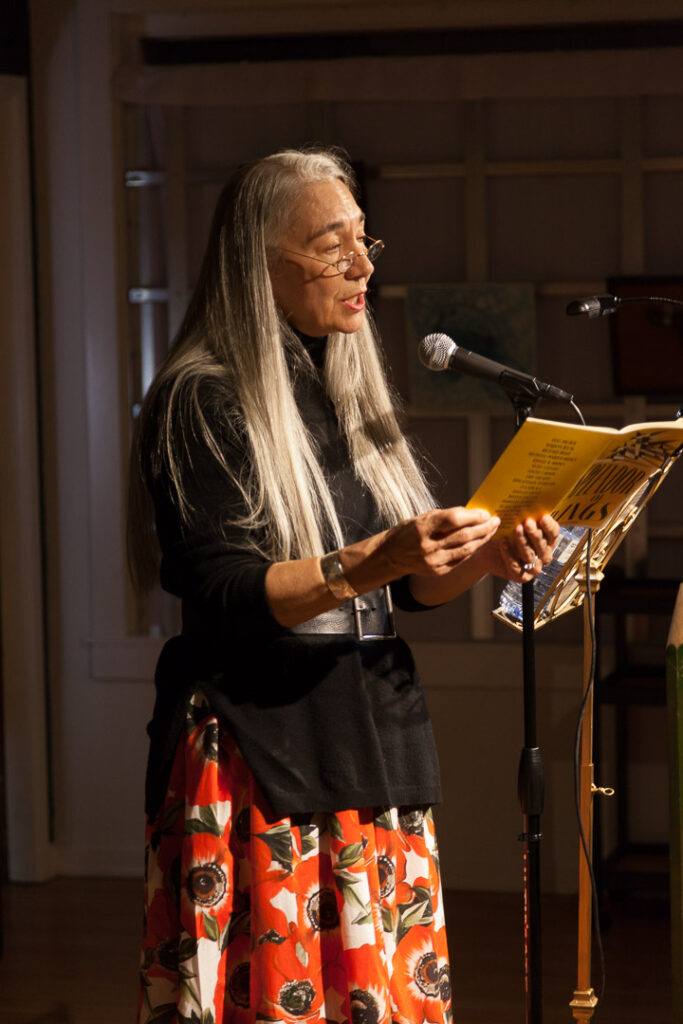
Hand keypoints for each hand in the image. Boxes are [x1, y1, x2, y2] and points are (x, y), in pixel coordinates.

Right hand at [381, 506, 501, 577]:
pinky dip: (472, 550)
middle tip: (495, 521)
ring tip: (492, 531)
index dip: (473, 516)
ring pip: (466, 549)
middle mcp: (428, 546)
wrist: (391, 555)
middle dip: (483, 527)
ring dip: (482, 539)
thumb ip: (445, 517)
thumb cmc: (407, 532)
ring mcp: (433, 561)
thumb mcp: (422, 518)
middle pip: (463, 535)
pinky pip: (461, 559)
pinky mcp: (438, 571)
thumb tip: (472, 514)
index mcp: (422, 528)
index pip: (453, 520)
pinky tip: (480, 542)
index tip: (485, 513)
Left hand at [478, 513, 559, 581]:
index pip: (553, 534)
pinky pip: (515, 566)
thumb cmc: (504, 534)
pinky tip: (504, 543)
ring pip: (529, 555)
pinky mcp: (520, 576)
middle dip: (535, 534)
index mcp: (546, 541)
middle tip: (527, 522)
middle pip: (542, 546)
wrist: (487, 549)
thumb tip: (527, 504)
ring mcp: (533, 568)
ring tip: (516, 529)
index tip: (543, 517)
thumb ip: (524, 517)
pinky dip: (509, 554)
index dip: (549, 526)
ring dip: (522, 542)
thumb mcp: (514, 522)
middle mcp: (542, 555)